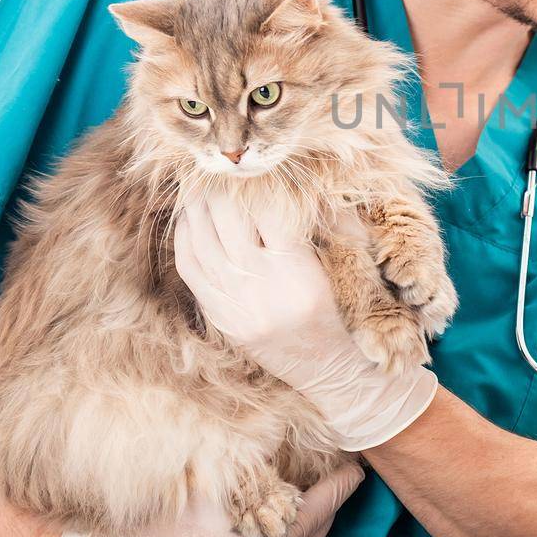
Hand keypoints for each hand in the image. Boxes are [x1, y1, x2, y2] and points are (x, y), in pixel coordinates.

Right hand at [55, 463, 364, 536]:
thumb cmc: (150, 531)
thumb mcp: (201, 486)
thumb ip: (244, 460)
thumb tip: (277, 428)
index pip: (315, 515)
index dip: (339, 488)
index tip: (358, 467)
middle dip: (328, 506)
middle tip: (344, 475)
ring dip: (306, 523)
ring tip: (318, 492)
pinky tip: (279, 520)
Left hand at [172, 190, 437, 451]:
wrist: (334, 372)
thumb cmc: (347, 313)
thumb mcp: (350, 266)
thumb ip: (334, 222)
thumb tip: (313, 180)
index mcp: (300, 276)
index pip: (268, 212)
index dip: (261, 183)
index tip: (259, 165)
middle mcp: (264, 292)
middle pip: (228, 222)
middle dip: (223, 188)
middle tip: (223, 165)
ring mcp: (237, 308)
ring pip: (202, 241)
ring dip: (198, 206)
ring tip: (201, 182)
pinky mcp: (221, 319)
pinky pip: (190, 269)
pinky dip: (186, 237)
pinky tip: (190, 217)